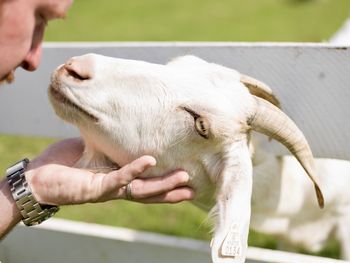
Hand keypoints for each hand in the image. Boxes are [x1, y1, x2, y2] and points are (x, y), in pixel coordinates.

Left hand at [25, 138, 194, 205]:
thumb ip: (111, 139)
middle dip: (172, 190)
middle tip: (194, 188)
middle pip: (150, 192)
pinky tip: (150, 162)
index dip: (167, 184)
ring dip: (163, 185)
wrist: (38, 176)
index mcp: (119, 178)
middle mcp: (117, 188)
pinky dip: (135, 170)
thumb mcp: (95, 146)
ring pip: (141, 190)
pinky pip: (119, 179)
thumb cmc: (67, 161)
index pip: (148, 183)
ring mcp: (108, 190)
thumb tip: (123, 117)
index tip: (187, 180)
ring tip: (184, 177)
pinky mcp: (95, 189)